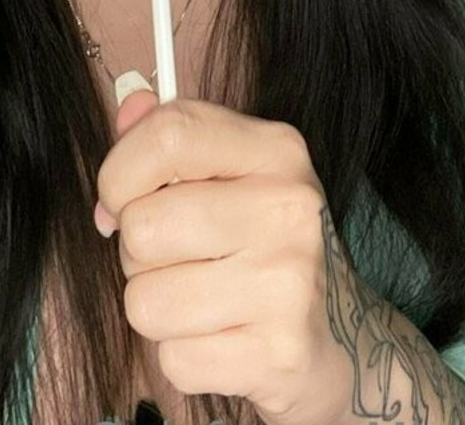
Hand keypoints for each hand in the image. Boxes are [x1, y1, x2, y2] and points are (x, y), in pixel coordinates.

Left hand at [94, 88, 355, 424]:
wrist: (345, 332)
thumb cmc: (263, 241)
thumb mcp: (230, 171)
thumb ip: (170, 136)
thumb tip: (127, 105)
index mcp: (276, 150)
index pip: (168, 135)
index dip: (119, 173)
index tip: (119, 199)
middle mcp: (288, 207)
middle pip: (142, 227)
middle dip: (138, 253)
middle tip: (179, 258)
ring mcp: (289, 281)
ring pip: (145, 301)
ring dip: (158, 308)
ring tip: (201, 297)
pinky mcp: (279, 353)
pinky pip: (173, 359)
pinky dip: (183, 356)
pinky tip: (222, 337)